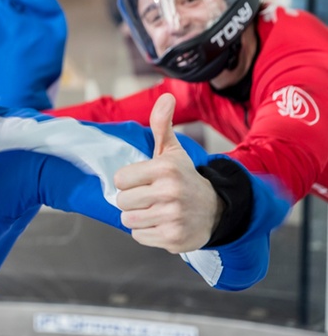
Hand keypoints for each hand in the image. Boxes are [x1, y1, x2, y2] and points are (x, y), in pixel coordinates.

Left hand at [114, 93, 221, 253]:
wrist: (215, 210)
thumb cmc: (184, 178)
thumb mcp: (172, 151)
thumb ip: (162, 124)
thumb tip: (166, 96)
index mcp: (165, 169)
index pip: (120, 179)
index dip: (129, 181)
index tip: (144, 181)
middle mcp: (170, 192)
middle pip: (122, 202)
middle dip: (132, 200)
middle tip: (150, 197)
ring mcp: (173, 217)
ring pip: (128, 220)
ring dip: (137, 217)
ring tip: (155, 210)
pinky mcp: (174, 238)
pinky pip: (139, 236)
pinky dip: (146, 232)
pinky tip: (162, 223)